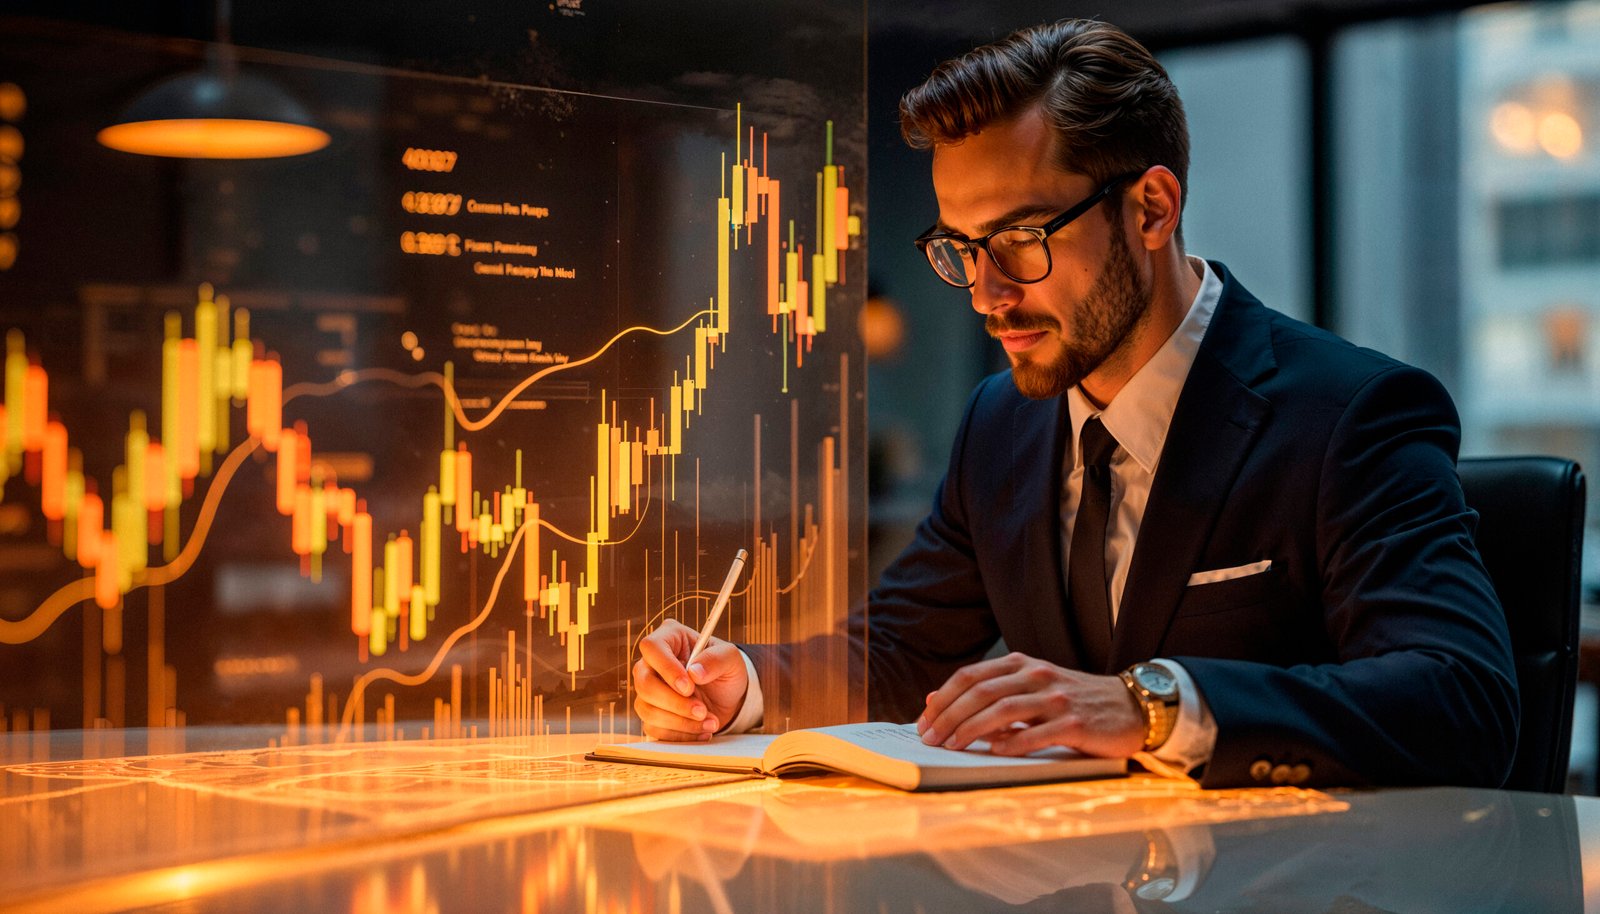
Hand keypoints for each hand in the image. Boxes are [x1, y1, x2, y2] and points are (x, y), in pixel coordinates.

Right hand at [632, 618, 750, 739]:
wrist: (728, 697)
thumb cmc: (726, 670)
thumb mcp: (731, 659)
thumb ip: (716, 660)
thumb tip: (694, 672)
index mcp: (669, 638)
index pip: (652, 648)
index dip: (666, 669)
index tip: (688, 687)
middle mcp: (652, 663)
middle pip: (644, 683)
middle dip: (675, 703)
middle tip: (702, 711)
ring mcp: (648, 690)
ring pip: (647, 709)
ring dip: (680, 722)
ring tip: (710, 722)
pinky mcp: (651, 714)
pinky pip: (654, 728)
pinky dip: (680, 734)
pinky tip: (701, 730)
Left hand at [916, 652, 1143, 758]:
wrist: (1131, 707)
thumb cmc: (1073, 701)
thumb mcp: (1030, 688)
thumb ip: (989, 692)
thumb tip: (935, 701)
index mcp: (1021, 664)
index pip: (970, 677)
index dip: (942, 699)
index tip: (923, 721)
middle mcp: (1037, 675)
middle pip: (981, 692)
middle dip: (949, 716)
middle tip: (929, 738)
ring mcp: (1057, 698)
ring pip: (1004, 709)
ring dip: (972, 729)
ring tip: (952, 746)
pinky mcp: (1076, 723)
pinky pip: (1038, 733)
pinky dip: (1013, 743)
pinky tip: (995, 752)